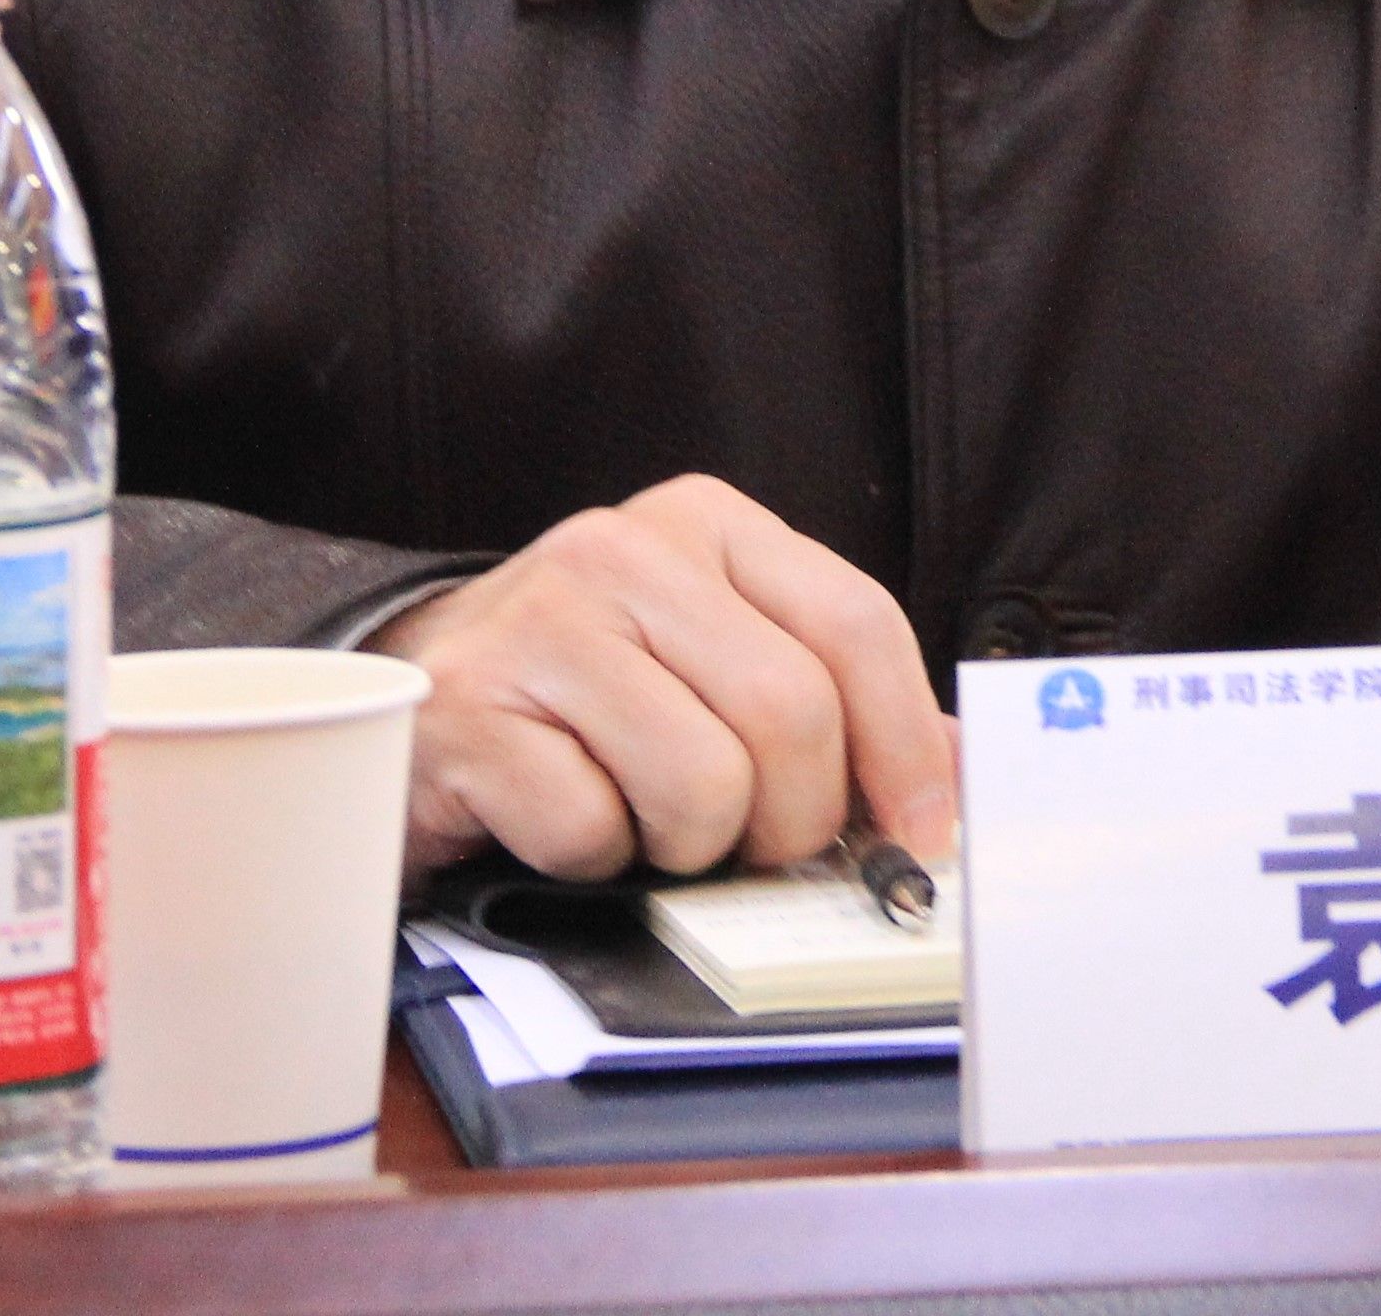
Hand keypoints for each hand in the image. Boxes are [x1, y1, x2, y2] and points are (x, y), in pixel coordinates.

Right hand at [374, 474, 955, 880]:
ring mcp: (543, 624)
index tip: (921, 837)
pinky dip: (592, 858)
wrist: (420, 691)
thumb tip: (960, 772)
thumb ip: (837, 699)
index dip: (907, 746)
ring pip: (703, 783)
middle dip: (791, 818)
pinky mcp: (474, 711)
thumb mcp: (719, 655)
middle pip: (790, 713)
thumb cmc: (595, 689)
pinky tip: (564, 816)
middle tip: (755, 844)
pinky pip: (591, 829)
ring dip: (688, 845)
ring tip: (644, 815)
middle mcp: (625, 550)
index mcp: (708, 522)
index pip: (856, 621)